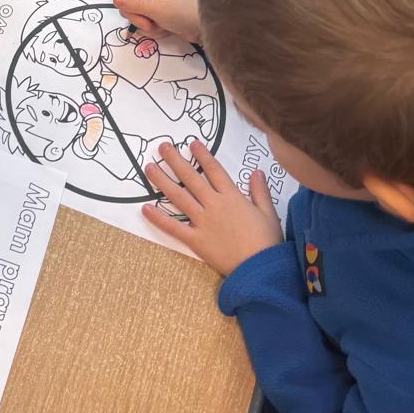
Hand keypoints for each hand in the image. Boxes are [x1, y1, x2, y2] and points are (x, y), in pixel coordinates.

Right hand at [113, 0, 200, 42]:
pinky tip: (168, 30)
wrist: (206, 26)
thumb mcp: (158, 10)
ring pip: (140, 24)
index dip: (135, 15)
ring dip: (152, 30)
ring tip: (166, 26)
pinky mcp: (160, 19)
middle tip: (157, 24)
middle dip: (143, 23)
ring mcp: (154, 8)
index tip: (148, 20)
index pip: (126, 3)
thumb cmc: (184, 14)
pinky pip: (149, 28)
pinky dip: (157, 32)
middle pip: (131, 14)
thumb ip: (135, 5)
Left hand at [143, 139, 282, 275]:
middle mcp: (214, 205)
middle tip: (162, 147)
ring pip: (179, 197)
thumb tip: (256, 171)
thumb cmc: (267, 241)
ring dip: (162, 181)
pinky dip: (159, 218)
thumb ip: (260, 191)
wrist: (261, 269)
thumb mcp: (268, 213)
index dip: (202, 155)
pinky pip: (174, 227)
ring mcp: (203, 222)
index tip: (191, 143)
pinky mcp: (196, 240)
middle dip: (175, 160)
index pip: (214, 170)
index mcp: (232, 197)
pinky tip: (145, 208)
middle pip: (191, 178)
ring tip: (149, 167)